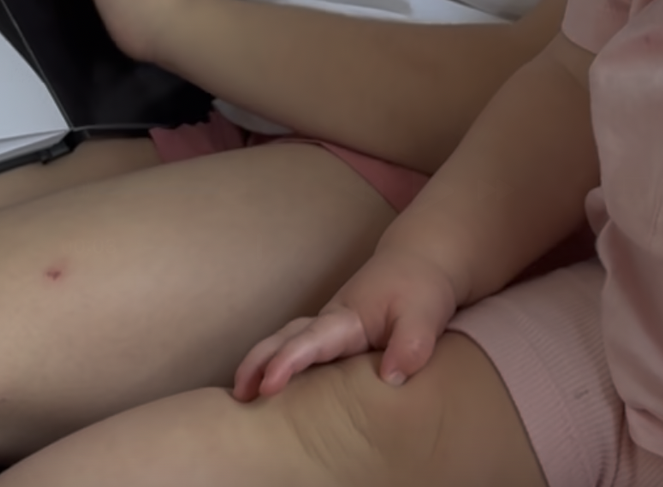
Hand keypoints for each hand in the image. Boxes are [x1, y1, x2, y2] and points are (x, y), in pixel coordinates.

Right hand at [231, 245, 462, 399]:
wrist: (420, 264)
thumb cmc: (420, 288)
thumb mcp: (425, 314)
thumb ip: (411, 344)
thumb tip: (390, 378)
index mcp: (347, 318)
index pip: (311, 340)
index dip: (289, 362)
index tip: (269, 384)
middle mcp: (329, 324)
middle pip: (284, 339)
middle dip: (257, 363)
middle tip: (238, 393)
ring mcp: (329, 332)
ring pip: (286, 343)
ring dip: (260, 364)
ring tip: (241, 397)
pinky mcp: (334, 342)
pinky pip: (299, 352)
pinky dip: (277, 365)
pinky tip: (270, 389)